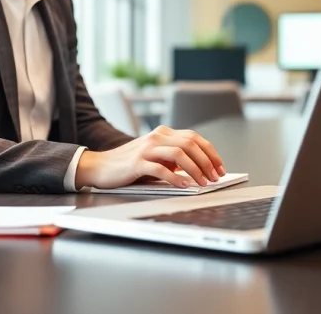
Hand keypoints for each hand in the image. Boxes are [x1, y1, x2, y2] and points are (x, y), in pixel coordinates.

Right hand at [75, 125, 226, 188]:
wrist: (100, 166)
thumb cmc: (130, 164)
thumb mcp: (156, 157)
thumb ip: (174, 158)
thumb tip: (200, 168)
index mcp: (164, 133)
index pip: (195, 138)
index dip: (211, 153)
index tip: (220, 167)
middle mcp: (157, 137)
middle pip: (190, 144)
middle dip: (207, 161)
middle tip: (216, 177)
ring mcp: (147, 148)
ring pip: (179, 154)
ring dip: (195, 169)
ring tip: (203, 183)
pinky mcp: (137, 162)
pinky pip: (161, 169)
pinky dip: (175, 178)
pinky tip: (184, 185)